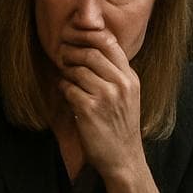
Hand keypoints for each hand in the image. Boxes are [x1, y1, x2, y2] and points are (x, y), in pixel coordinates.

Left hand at [57, 30, 145, 180]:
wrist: (123, 158)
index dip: (88, 34)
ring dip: (66, 72)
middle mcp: (121, 85)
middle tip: (62, 55)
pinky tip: (66, 93)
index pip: (110, 42)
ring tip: (66, 76)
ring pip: (77, 70)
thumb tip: (88, 47)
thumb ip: (114, 72)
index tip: (75, 36)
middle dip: (72, 52)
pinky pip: (68, 88)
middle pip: (90, 53)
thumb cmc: (120, 125)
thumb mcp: (127, 95)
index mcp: (130, 78)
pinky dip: (63, 88)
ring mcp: (106, 97)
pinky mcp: (89, 110)